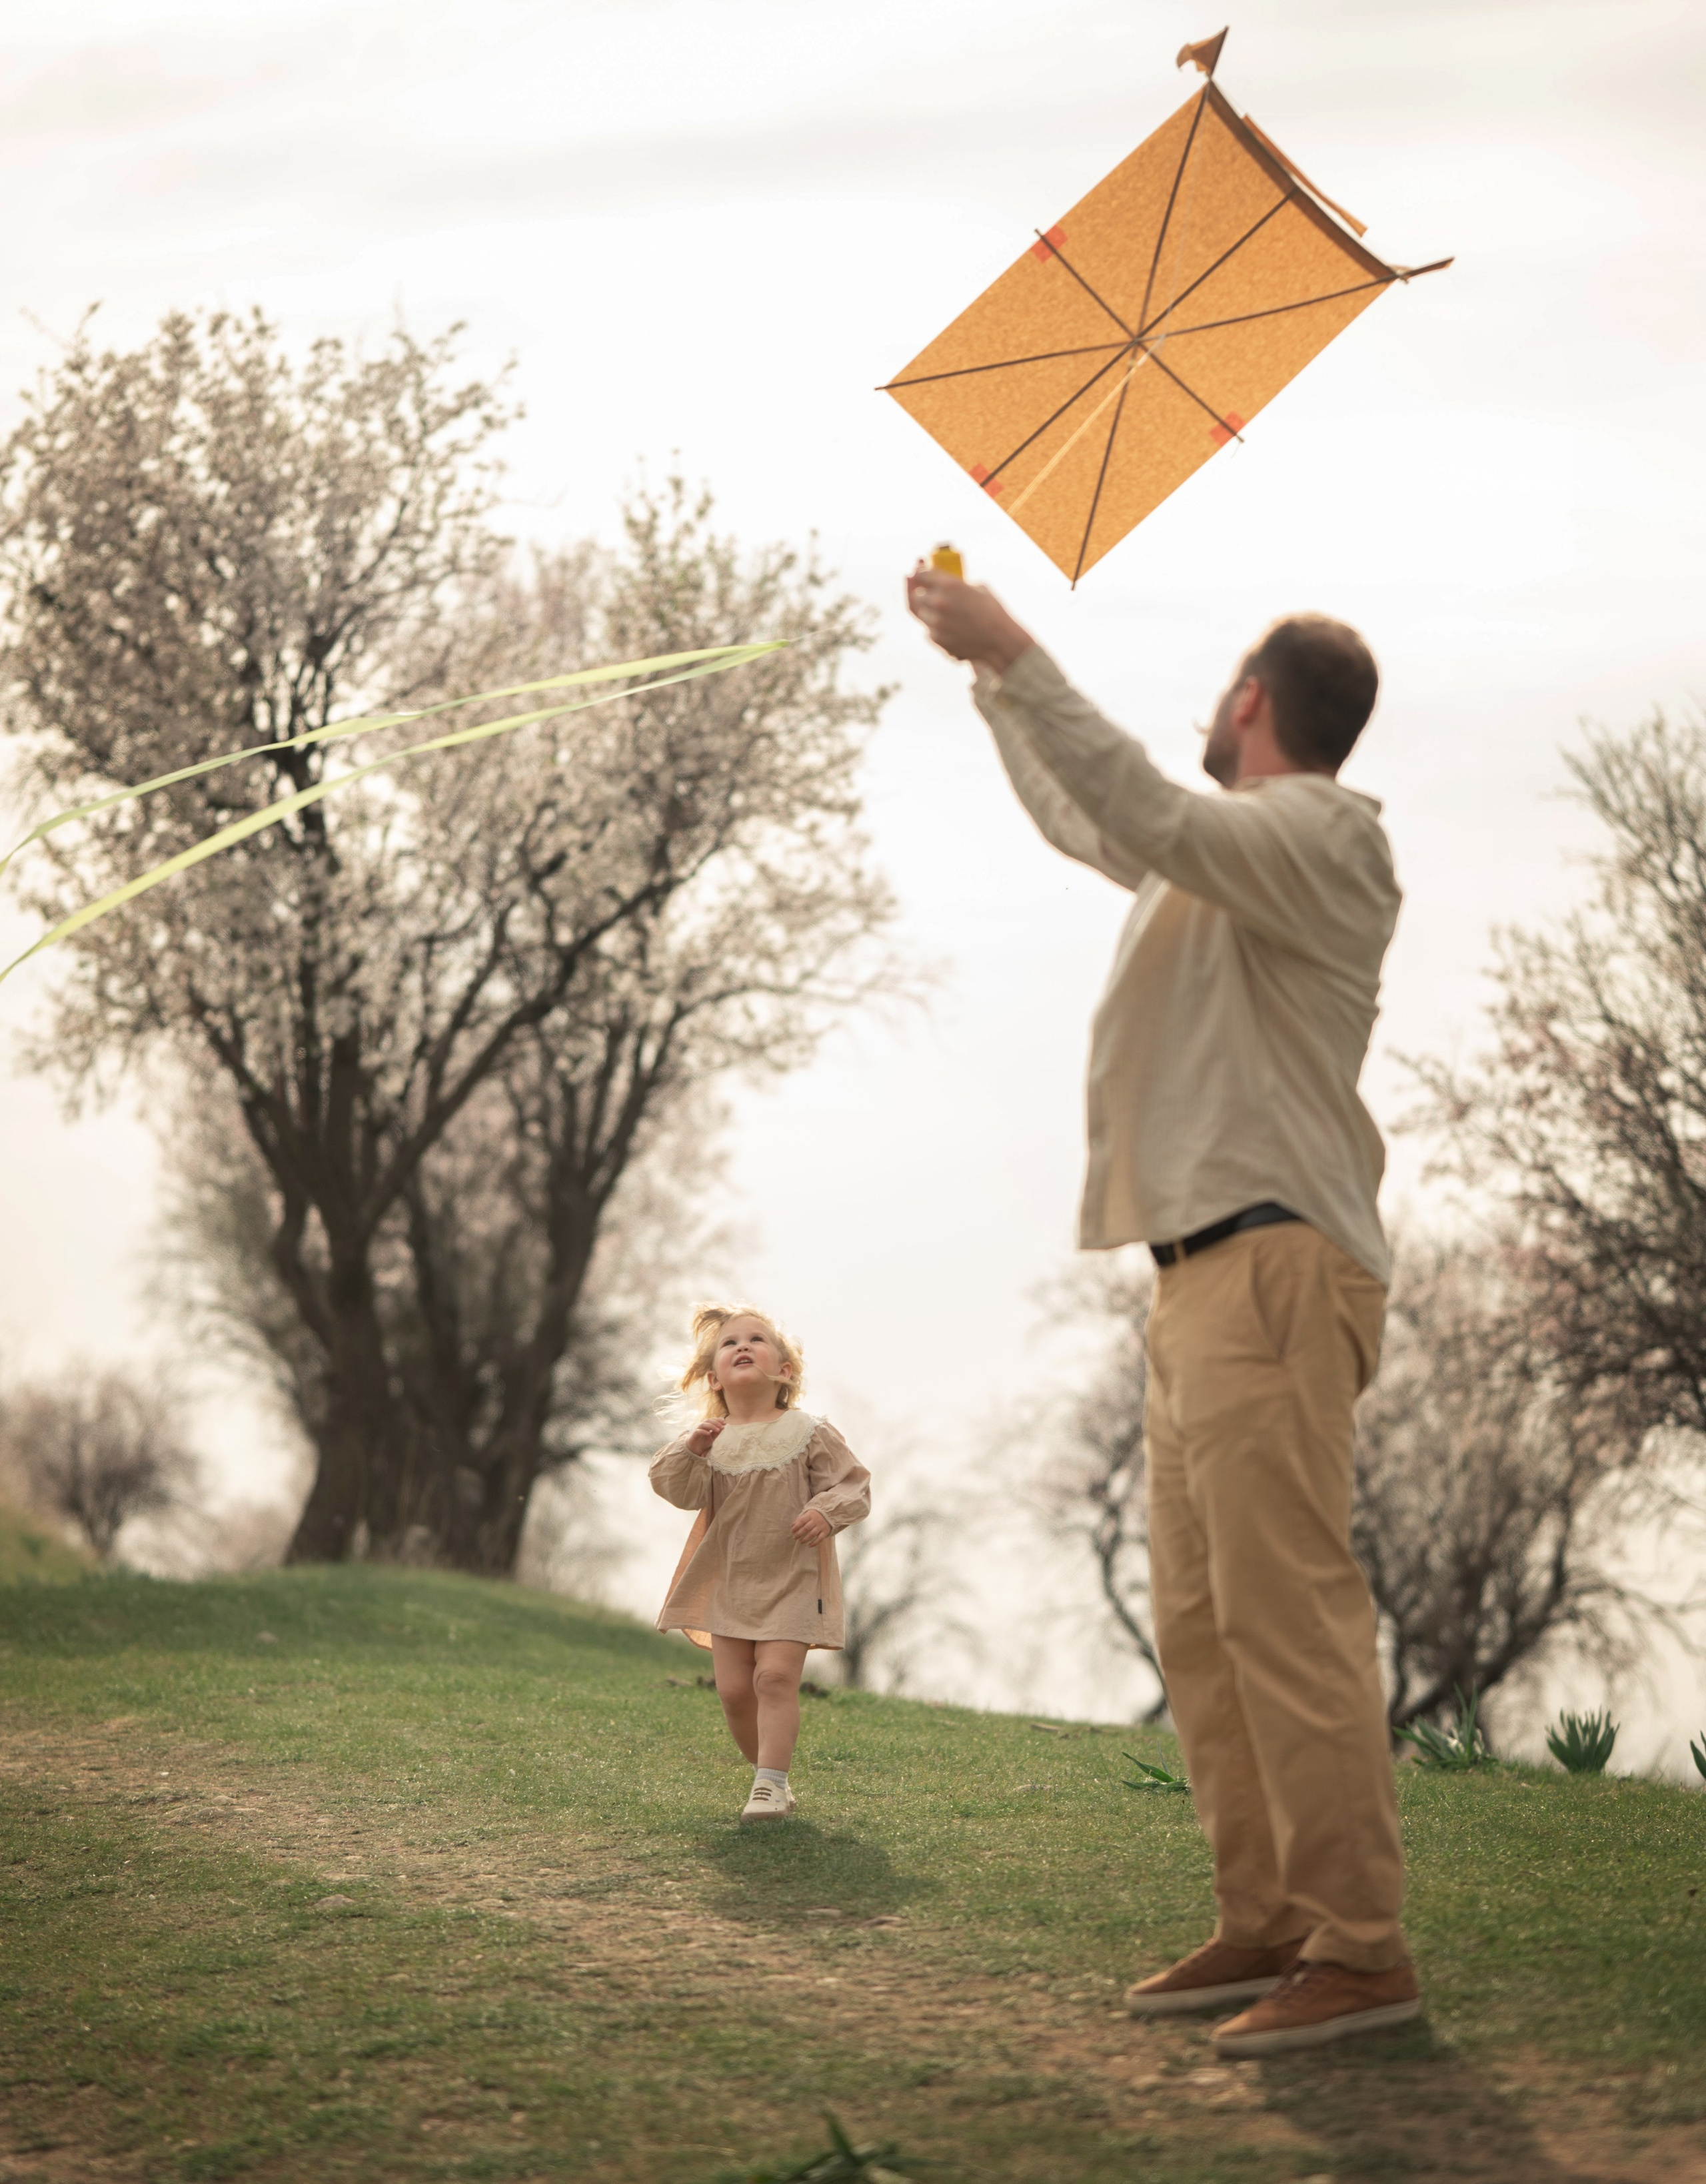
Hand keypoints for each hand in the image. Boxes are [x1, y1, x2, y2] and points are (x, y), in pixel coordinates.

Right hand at [686, 1418, 724, 1455]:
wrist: (694, 1450)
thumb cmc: (703, 1442)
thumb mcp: (712, 1438)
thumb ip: (716, 1432)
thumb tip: (723, 1427)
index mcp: (706, 1426)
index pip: (712, 1420)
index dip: (718, 1420)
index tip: (725, 1423)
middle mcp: (701, 1426)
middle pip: (708, 1421)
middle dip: (716, 1423)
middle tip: (722, 1426)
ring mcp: (697, 1430)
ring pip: (703, 1424)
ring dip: (711, 1426)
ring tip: (717, 1430)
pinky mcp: (694, 1435)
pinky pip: (698, 1431)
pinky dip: (704, 1431)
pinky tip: (709, 1433)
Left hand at [791, 1507, 831, 1545]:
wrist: (829, 1514)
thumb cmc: (815, 1515)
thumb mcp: (808, 1514)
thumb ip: (800, 1519)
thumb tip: (792, 1526)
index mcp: (810, 1515)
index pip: (802, 1521)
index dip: (796, 1526)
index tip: (792, 1531)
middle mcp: (816, 1520)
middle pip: (806, 1528)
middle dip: (799, 1534)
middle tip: (794, 1538)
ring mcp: (821, 1526)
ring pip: (812, 1534)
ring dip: (805, 1539)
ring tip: (800, 1542)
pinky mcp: (825, 1531)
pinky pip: (820, 1539)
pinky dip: (814, 1543)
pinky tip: (809, 1546)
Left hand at [905, 563, 1034, 674]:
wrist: (1000, 640)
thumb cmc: (992, 612)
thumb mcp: (977, 588)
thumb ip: (957, 585)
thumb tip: (943, 583)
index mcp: (948, 584)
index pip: (921, 575)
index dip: (921, 575)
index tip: (922, 578)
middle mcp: (938, 601)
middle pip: (918, 595)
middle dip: (925, 595)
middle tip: (934, 598)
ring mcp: (935, 621)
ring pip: (922, 613)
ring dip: (930, 613)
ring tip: (948, 616)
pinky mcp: (936, 638)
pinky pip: (929, 629)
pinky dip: (937, 628)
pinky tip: (953, 628)